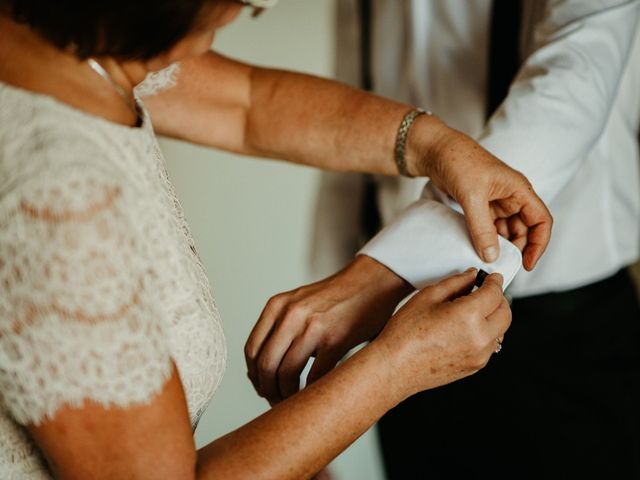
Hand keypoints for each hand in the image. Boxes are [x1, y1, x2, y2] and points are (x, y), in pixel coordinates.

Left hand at [245, 255, 411, 404]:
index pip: (252, 350)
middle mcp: (290, 314)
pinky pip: (314, 376)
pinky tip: (314, 394)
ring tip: (295, 401)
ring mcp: (312, 326)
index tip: (263, 388)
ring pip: (286, 373)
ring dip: (287, 395)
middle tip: (276, 402)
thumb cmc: (337, 297)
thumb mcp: (299, 302)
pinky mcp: (335, 339)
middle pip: (266, 365)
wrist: (371, 282)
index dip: (255, 376)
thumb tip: (265, 367)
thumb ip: (281, 326)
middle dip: (268, 390)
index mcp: (277, 306)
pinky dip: (311, 391)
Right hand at [372, 269, 510, 399]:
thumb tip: (472, 276)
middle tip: (486, 290)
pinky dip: (486, 333)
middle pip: (505, 313)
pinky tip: (466, 328)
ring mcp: (480, 355)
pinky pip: (490, 345)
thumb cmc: (404, 333)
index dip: (494, 281)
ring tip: (474, 310)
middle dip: (499, 299)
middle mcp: (480, 337)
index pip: (494, 293)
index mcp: (468, 316)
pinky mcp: (475, 367)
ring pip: (500, 330)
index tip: (492, 277)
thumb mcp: (427, 297)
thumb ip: (455, 283)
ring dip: (493, 317)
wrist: (395, 368)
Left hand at [408, 120, 551, 269]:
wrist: (434, 150)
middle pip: (524, 229)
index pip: (541, 221)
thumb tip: (491, 256)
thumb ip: (482, 228)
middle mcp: (511, 197)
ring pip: (506, 230)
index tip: (527, 264)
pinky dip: (487, 239)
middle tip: (501, 266)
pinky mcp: (481, 205)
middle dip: (516, 248)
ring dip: (500, 246)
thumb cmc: (458, 161)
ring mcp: (496, 202)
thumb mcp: (472, 197)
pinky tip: (478, 250)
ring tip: (488, 261)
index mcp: (519, 190)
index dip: (539, 244)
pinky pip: (490, 227)